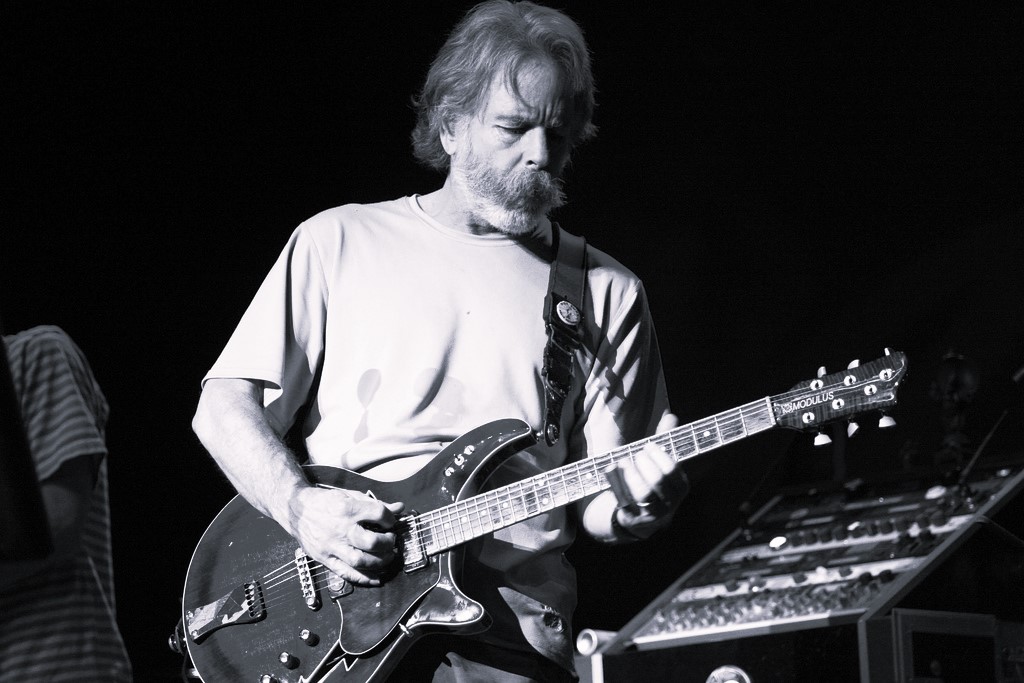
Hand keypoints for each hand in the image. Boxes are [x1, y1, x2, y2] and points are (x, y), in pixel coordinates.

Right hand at [285, 486, 403, 585]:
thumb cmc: (324, 502)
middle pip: (371, 542)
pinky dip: (364, 578)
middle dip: (387, 543)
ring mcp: (331, 546)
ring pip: (360, 561)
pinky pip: (346, 574)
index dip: (390, 519)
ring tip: (387, 556)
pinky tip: (376, 577)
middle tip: (391, 540)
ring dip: (380, 562)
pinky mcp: (324, 559)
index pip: (378, 514)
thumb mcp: (349, 496)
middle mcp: (339, 529)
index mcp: (346, 509)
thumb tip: (399, 508)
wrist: (296, 509)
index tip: (391, 522)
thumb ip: (375, 504)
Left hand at [609, 413, 688, 538]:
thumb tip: (670, 416)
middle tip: (635, 454)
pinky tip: (612, 472)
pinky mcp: (633, 519)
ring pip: (643, 493)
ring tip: (623, 461)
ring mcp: (651, 514)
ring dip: (631, 474)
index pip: (672, 470)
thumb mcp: (659, 463)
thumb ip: (665, 441)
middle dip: (645, 463)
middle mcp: (669, 503)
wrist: (641, 518)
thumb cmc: (651, 482)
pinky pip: (624, 502)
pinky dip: (617, 485)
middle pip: (657, 480)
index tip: (648, 445)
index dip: (659, 456)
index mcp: (679, 488)